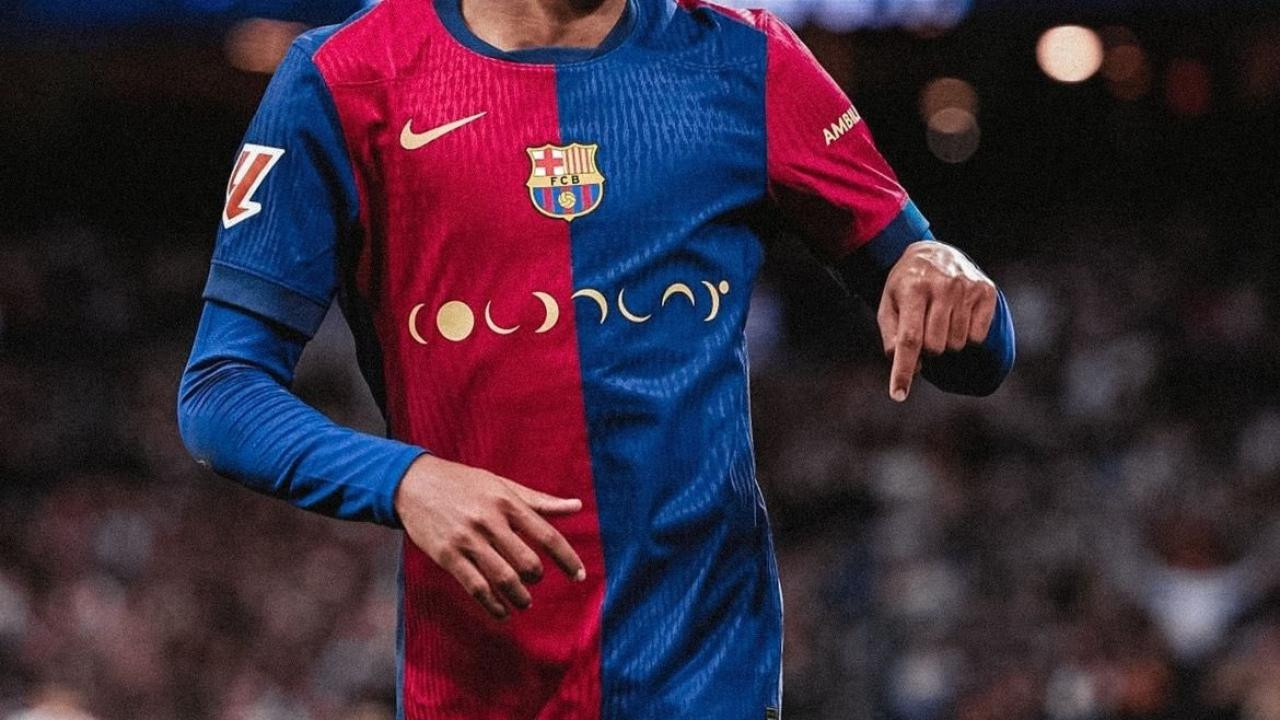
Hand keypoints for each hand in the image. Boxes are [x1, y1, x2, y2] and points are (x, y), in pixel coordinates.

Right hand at [394, 454, 585, 619]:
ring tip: (524, 602)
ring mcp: (467, 540)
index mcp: (507, 503)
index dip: (567, 559)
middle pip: (527, 562)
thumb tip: (577, 507)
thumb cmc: (463, 483)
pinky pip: (476, 587)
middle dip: (536, 577)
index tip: (580, 576)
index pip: (547, 535)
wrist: (413, 483)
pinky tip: (501, 611)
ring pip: (503, 578)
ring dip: (519, 597)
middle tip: (535, 580)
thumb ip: (539, 501)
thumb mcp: (502, 485)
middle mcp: (489, 521)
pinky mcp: (447, 556)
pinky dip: (493, 605)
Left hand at [878, 241, 997, 401]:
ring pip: (957, 344)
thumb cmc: (906, 286)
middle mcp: (942, 287)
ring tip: (940, 319)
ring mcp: (967, 288)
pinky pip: (977, 337)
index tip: (898, 395)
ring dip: (946, 341)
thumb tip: (908, 366)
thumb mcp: (888, 305)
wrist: (933, 252)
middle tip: (924, 329)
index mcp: (913, 290)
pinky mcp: (986, 291)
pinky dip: (966, 335)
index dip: (903, 370)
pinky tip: (958, 316)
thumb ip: (892, 336)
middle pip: (935, 347)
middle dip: (927, 348)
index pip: (909, 339)